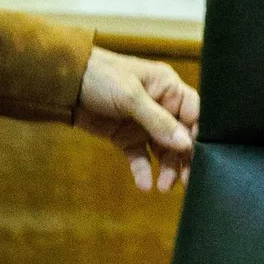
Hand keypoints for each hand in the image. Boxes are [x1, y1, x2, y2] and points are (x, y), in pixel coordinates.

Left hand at [74, 46, 199, 191]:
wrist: (63, 83)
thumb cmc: (100, 76)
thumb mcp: (130, 96)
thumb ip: (158, 121)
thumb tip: (187, 144)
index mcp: (168, 89)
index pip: (195, 115)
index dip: (199, 136)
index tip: (201, 157)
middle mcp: (161, 107)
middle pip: (182, 138)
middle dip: (185, 160)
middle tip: (187, 182)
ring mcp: (143, 124)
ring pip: (164, 151)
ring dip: (166, 169)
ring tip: (163, 187)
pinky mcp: (126, 137)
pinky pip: (140, 156)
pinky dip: (143, 171)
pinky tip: (144, 185)